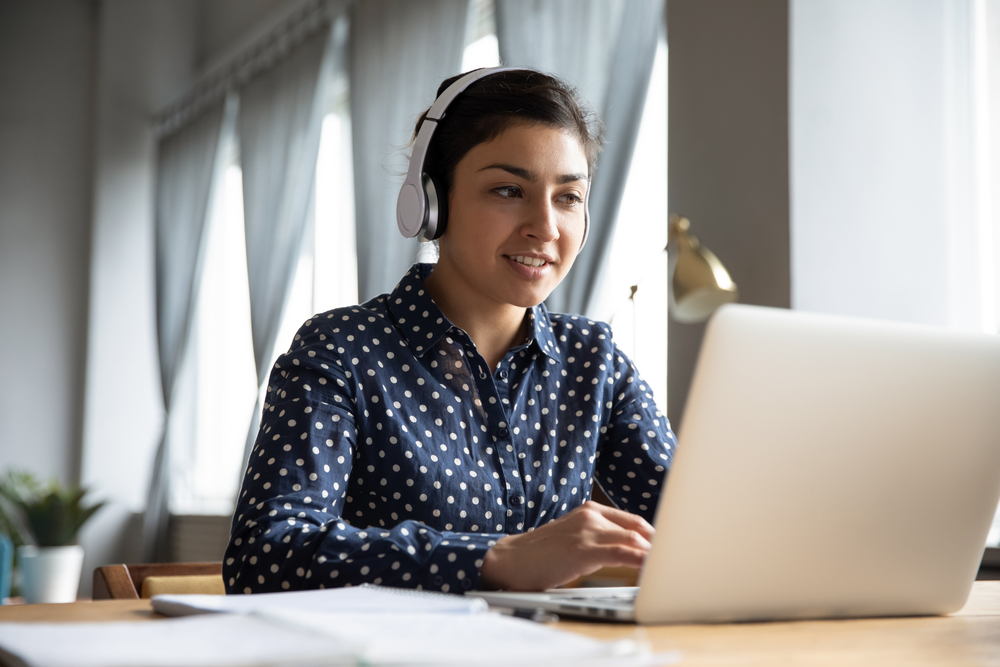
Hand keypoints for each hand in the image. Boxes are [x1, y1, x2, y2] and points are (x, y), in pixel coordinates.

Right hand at [478, 501, 653, 590]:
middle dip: (661, 544)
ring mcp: (588, 530)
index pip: (633, 520)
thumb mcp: (574, 539)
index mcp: (590, 510)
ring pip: (634, 538)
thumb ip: (599, 539)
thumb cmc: (542, 554)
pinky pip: (622, 553)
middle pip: (639, 527)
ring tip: (669, 565)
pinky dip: (641, 561)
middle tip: (677, 559)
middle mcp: (591, 515)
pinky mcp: (584, 549)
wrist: (511, 560)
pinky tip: (651, 570)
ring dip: (655, 554)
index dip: (654, 535)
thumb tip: (629, 554)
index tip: (669, 549)